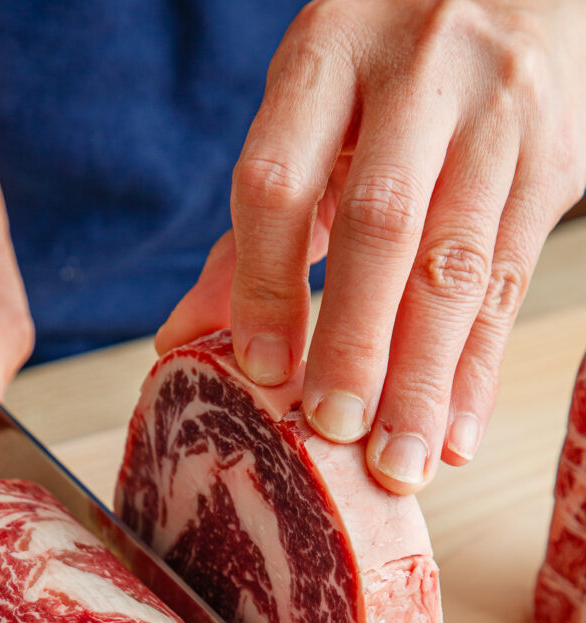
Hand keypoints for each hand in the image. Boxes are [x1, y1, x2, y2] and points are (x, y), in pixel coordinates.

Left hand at [157, 0, 585, 492]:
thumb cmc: (387, 71)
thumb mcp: (309, 119)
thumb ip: (250, 232)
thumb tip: (180, 344)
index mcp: (327, 54)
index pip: (280, 180)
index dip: (264, 283)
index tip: (257, 371)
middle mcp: (417, 76)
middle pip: (381, 226)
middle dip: (355, 340)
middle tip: (332, 430)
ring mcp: (497, 116)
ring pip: (458, 264)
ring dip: (426, 378)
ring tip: (398, 463)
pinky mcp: (554, 161)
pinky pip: (510, 282)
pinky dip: (478, 369)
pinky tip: (454, 433)